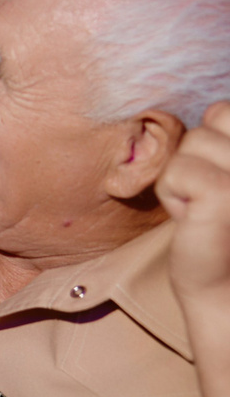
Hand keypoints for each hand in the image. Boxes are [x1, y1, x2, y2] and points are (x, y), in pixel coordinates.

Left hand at [159, 101, 229, 314]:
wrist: (226, 289)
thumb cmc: (224, 224)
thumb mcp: (227, 168)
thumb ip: (227, 135)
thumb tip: (215, 108)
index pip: (229, 109)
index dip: (217, 137)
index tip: (222, 177)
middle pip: (216, 116)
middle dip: (202, 150)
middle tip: (213, 191)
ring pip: (194, 141)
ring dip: (187, 174)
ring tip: (207, 206)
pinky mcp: (226, 195)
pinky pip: (176, 170)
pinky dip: (173, 195)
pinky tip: (194, 219)